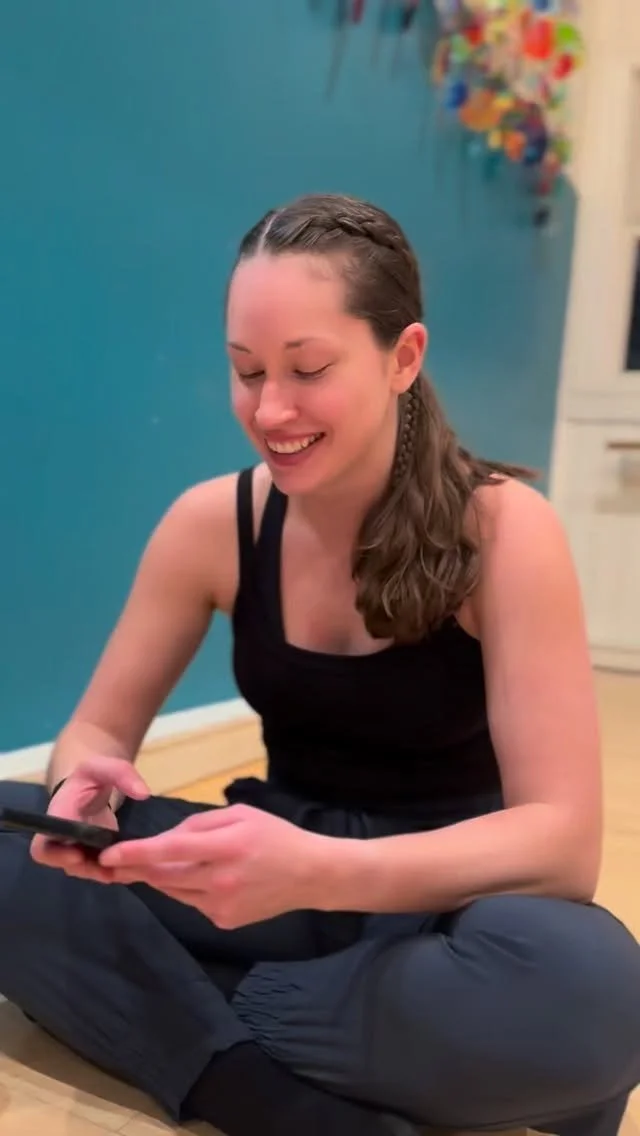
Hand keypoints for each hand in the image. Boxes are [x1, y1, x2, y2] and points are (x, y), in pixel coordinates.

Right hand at [31, 756, 149, 882]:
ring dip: (102, 872)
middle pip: (64, 864)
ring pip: (82, 870)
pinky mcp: (89, 854)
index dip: (57, 855)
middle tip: (112, 867)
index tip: (79, 855)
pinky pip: (96, 868)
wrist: (90, 785)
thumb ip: (123, 774)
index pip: (44, 845)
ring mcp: (75, 848)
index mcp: (59, 815)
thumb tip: (143, 794)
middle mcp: (62, 837)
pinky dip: (113, 870)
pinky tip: (133, 866)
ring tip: (127, 867)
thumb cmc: (93, 775)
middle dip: (87, 868)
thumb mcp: (107, 767)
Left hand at [100, 804, 330, 927]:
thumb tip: (167, 837)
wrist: (310, 875)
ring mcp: (221, 906)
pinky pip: (191, 903)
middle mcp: (220, 880)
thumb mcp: (241, 814)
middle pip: (165, 875)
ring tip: (161, 864)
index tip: (107, 855)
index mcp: (226, 847)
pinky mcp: (223, 921)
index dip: (136, 854)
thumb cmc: (276, 836)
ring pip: (173, 891)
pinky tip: (204, 878)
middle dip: (137, 868)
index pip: (171, 850)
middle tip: (114, 862)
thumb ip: (200, 823)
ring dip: (162, 877)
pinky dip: (187, 889)